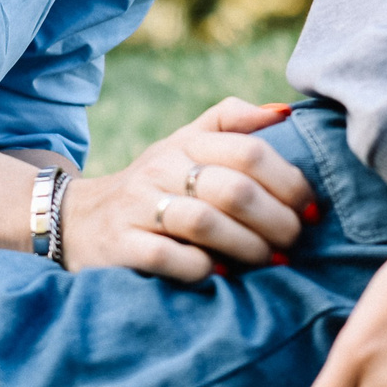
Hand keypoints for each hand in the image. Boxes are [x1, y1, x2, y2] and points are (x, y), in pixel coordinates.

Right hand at [57, 99, 315, 279]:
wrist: (76, 221)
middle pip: (234, 189)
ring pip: (205, 222)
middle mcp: (161, 168)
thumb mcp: (185, 145)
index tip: (311, 208)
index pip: (250, 151)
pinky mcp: (120, 245)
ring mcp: (138, 207)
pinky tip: (220, 273)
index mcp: (186, 143)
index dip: (290, 181)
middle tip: (294, 240)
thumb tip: (286, 112)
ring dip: (247, 246)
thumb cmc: (153, 187)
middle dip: (276, 219)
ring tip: (268, 261)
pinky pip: (168, 256)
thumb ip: (232, 123)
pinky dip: (202, 268)